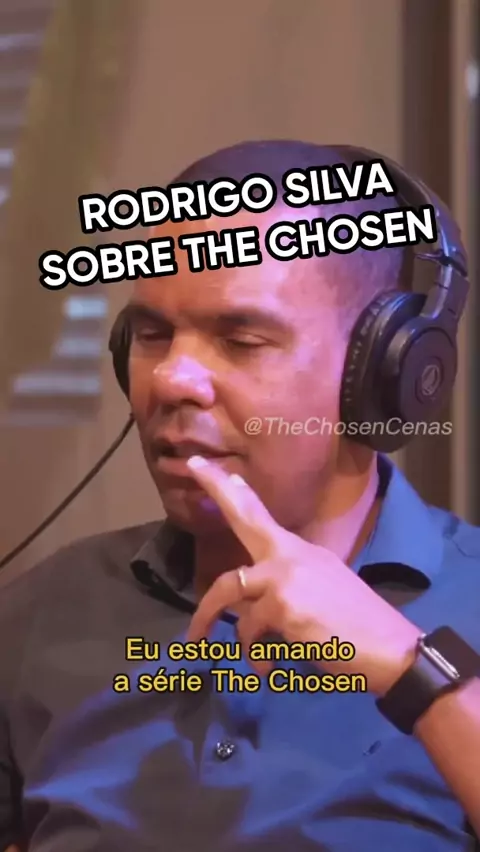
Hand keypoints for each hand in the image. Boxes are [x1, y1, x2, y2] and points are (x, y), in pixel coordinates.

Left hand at [186, 457, 421, 695]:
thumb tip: (252, 599)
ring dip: (208, 618)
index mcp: (300, 551)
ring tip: (198, 640)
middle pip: (245, 520)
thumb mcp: (322, 590)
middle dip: (218, 491)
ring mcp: (286, 578)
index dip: (234, 491)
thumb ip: (286, 584)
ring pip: (229, 591)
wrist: (390, 649)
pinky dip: (253, 654)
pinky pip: (248, 630)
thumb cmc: (358, 626)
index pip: (261, 514)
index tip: (208, 466)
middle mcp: (291, 556)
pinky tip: (269, 668)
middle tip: (192, 463)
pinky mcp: (283, 606)